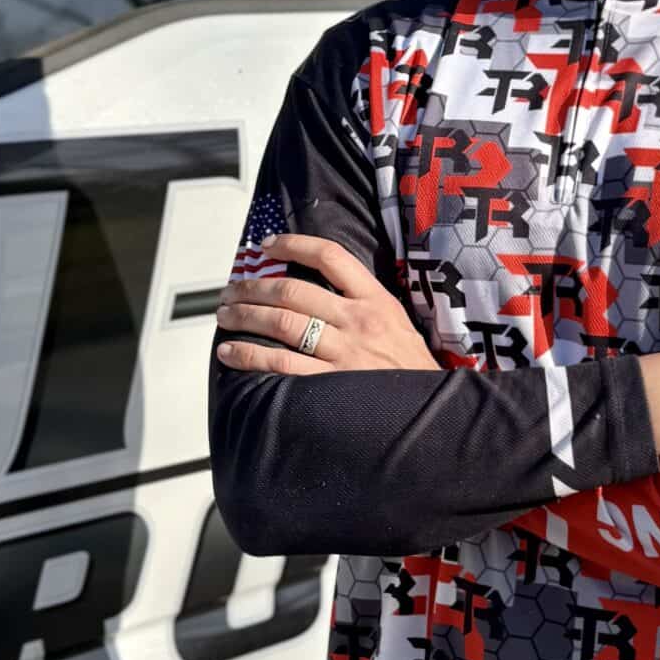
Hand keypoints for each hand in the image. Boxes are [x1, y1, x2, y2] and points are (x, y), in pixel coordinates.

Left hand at [214, 233, 440, 376]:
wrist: (435, 415)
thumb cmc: (411, 371)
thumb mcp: (399, 325)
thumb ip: (364, 306)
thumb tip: (317, 291)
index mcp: (377, 300)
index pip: (330, 256)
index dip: (292, 244)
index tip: (265, 247)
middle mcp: (359, 320)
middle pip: (293, 290)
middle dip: (253, 287)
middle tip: (230, 290)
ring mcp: (345, 353)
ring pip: (282, 323)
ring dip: (245, 316)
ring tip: (225, 316)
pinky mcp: (332, 384)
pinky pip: (281, 364)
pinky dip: (249, 355)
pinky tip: (230, 353)